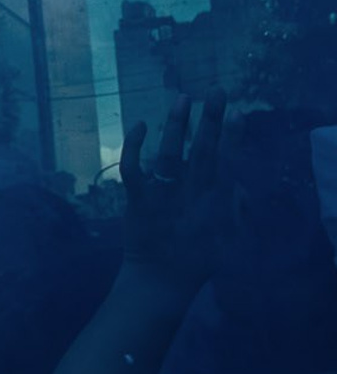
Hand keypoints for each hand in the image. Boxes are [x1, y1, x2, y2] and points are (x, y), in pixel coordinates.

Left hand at [122, 93, 227, 287]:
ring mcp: (165, 196)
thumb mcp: (226, 236)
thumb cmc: (196, 259)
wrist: (162, 281)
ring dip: (178, 125)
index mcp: (215, 203)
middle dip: (212, 120)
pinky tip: (139, 125)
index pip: (227, 163)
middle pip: (204, 151)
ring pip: (172, 154)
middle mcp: (192, 195)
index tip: (239, 113)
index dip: (233, 138)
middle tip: (217, 91)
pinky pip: (134, 169)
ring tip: (183, 98)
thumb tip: (238, 186)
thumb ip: (235, 209)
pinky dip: (135, 147)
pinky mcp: (139, 200)